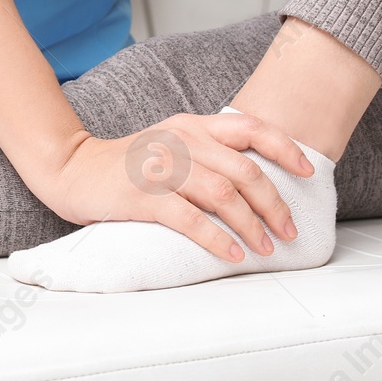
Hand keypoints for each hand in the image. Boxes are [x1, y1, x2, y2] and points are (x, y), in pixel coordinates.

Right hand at [29, 112, 314, 261]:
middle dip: (275, 204)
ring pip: (223, 195)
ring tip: (265, 248)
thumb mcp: (170, 144)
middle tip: (288, 231)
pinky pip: (189, 219)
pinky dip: (215, 239)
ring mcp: (161, 167)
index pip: (251, 127)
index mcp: (192, 125)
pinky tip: (230, 254)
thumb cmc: (129, 165)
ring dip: (251, 225)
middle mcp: (181, 140)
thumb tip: (257, 182)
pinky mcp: (142, 195)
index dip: (285, 149)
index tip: (308, 173)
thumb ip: (207, 153)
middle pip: (244, 171)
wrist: (73, 169)